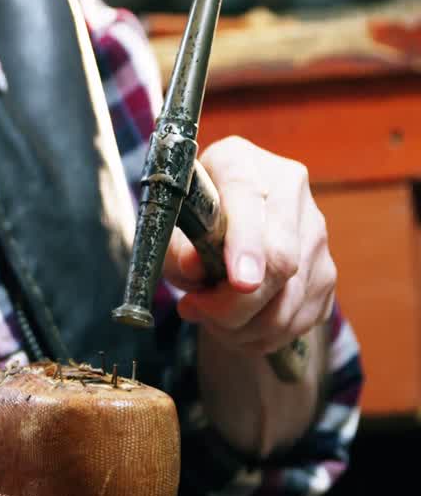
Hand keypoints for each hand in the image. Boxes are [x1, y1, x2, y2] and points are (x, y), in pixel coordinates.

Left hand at [162, 136, 336, 355]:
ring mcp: (314, 228)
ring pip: (293, 297)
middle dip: (238, 302)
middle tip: (196, 310)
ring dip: (246, 326)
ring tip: (209, 319)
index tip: (240, 282)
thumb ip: (174, 247)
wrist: (221, 220)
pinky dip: (265, 335)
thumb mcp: (167, 228)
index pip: (248, 198)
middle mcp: (287, 187)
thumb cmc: (188, 222)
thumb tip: (194, 267)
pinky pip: (302, 316)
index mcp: (239, 160)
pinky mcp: (326, 267)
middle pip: (282, 258)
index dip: (246, 244)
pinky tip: (237, 326)